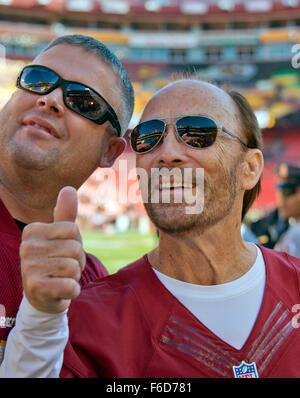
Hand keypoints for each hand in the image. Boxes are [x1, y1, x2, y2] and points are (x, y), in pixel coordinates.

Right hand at [20, 186, 85, 312]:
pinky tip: (60, 292)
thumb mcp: (61, 237)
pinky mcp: (36, 288)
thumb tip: (68, 188)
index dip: (76, 242)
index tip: (64, 252)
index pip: (72, 229)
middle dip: (77, 261)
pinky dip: (72, 291)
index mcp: (32, 230)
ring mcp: (29, 268)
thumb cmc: (55, 261)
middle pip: (75, 248)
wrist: (43, 297)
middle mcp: (26, 247)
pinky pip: (71, 285)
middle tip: (63, 269)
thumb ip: (65, 214)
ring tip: (61, 278)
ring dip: (74, 276)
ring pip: (74, 267)